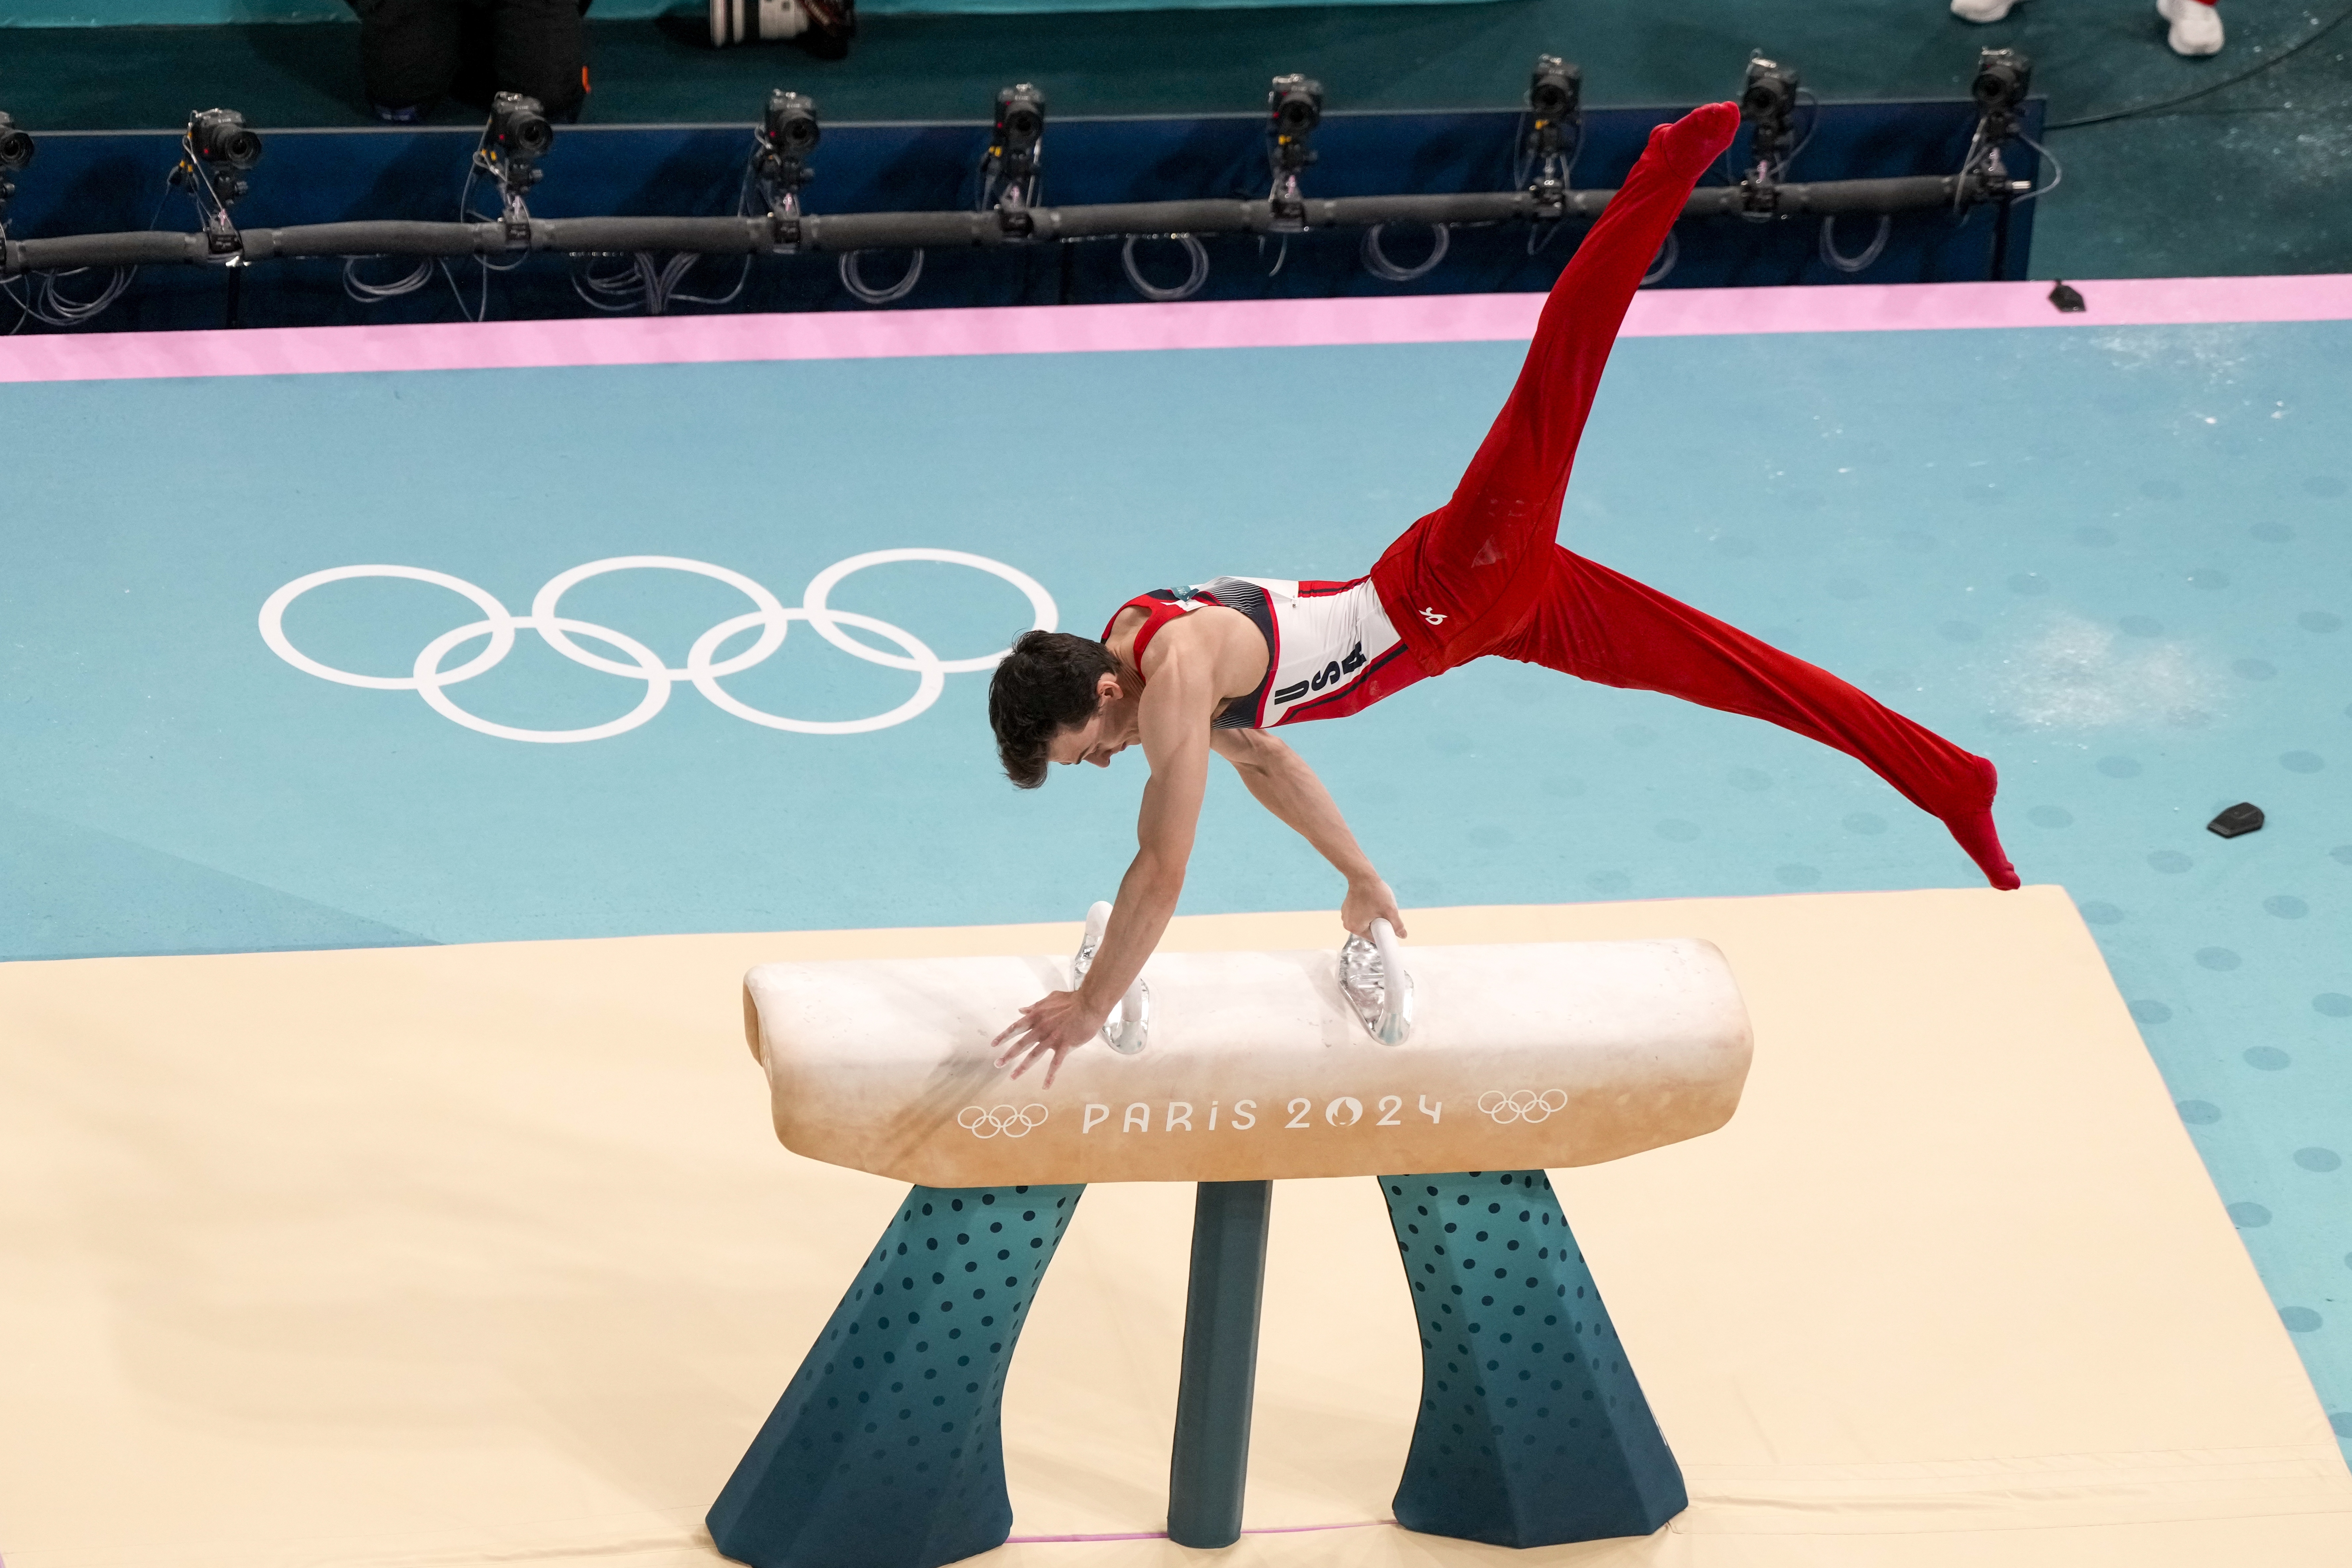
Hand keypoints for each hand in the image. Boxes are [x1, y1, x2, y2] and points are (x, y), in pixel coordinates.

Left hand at [992, 989, 1108, 1087]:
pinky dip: (1050, 1075)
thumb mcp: (1049, 999)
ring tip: (1013, 1076)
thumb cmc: (1071, 1000)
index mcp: (1036, 1017)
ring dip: (1022, 1067)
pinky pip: (1056, 1063)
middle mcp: (1041, 1028)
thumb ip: (1034, 1006)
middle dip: (1008, 1055)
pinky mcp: (1065, 1045)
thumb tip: (1021, 1010)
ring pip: (1034, 1055)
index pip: (1016, 1027)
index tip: (994, 1044)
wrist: (1088, 1004)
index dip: (1004, 1036)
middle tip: (997, 1064)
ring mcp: (1052, 1038)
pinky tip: (1046, 1086)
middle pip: (1021, 1044)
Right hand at [1340, 877, 1406, 939]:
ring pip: (1366, 921)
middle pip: (1370, 930)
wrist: (1362, 875)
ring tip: (1378, 904)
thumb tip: (1403, 935)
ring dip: (1374, 916)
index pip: (1374, 938)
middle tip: (1384, 911)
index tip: (1390, 924)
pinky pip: (1361, 914)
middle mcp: (1347, 924)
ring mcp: (1346, 915)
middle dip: (1379, 923)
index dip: (1384, 932)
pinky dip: (1368, 910)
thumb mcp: (1389, 910)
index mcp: (1355, 928)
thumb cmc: (1374, 892)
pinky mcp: (1348, 907)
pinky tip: (1372, 900)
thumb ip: (1397, 925)